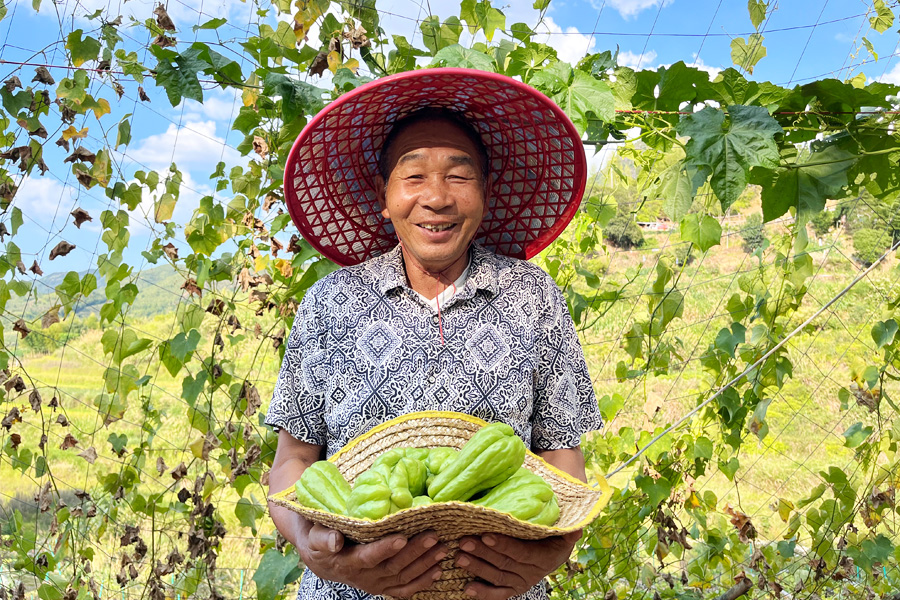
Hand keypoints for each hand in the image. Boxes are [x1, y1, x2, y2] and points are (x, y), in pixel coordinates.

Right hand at [299, 522, 448, 596]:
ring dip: (424, 565)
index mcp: (347, 562)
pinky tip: (438, 570)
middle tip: (432, 535)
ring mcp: (376, 584)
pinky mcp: (384, 587)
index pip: (368, 557)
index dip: (385, 549)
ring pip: (404, 578)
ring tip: (442, 549)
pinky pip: (405, 590)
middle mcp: (364, 577)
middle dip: (415, 552)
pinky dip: (423, 582)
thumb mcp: (315, 534)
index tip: (402, 537)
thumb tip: (335, 541)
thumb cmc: (320, 538)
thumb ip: (324, 537)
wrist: (322, 559)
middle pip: (393, 567)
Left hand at [454, 530, 581, 599]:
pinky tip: (467, 588)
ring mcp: (521, 583)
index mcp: (544, 558)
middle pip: (505, 563)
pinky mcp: (513, 589)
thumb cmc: (553, 537)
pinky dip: (483, 593)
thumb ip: (568, 531)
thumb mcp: (563, 533)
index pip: (521, 552)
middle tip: (464, 542)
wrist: (554, 554)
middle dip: (483, 553)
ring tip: (459, 557)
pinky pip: (498, 594)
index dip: (504, 545)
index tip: (485, 535)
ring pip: (497, 576)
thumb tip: (577, 528)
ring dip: (477, 568)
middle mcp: (532, 573)